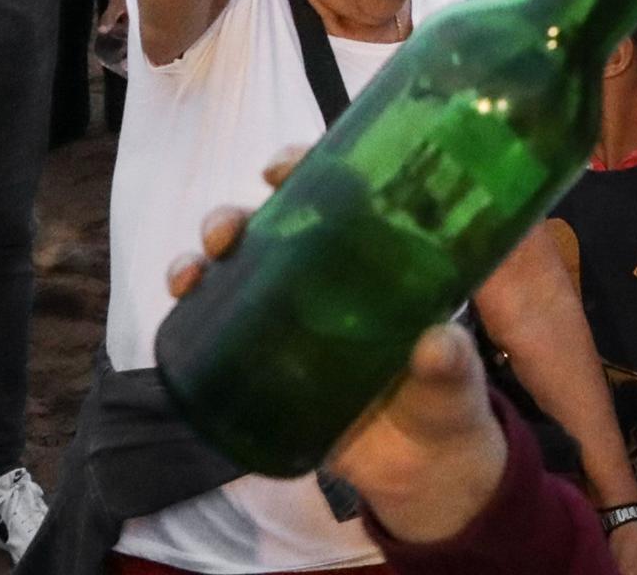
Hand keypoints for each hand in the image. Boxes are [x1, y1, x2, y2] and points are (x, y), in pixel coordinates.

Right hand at [164, 152, 508, 545]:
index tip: (277, 169)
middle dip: (237, 215)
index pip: (332, 192)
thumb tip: (436, 345)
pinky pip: (221, 321)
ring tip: (193, 273)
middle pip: (270, 224)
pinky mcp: (268, 356)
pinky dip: (195, 304)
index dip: (300, 167)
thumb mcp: (456, 379)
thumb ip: (451, 364)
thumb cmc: (448, 400)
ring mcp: (291, 312)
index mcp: (374, 256)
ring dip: (204, 257)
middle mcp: (324, 272)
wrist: (421, 470)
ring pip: (236, 265)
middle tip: (227, 233)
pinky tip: (180, 302)